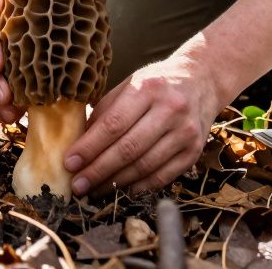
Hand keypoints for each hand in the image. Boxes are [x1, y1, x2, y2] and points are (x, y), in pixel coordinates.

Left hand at [64, 54, 225, 195]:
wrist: (202, 81)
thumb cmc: (157, 84)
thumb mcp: (129, 85)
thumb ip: (105, 111)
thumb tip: (80, 143)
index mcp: (147, 88)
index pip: (113, 124)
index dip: (89, 147)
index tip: (70, 163)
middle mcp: (170, 110)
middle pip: (128, 149)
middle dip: (98, 170)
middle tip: (78, 185)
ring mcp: (185, 132)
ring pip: (145, 166)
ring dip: (116, 183)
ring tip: (95, 190)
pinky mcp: (195, 151)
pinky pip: (163, 176)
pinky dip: (140, 186)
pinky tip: (122, 189)